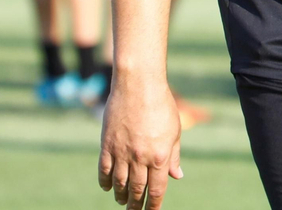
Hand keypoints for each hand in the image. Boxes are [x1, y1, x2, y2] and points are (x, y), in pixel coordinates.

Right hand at [99, 74, 182, 208]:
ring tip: (123, 201)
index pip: (157, 189)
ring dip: (121, 195)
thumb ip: (173, 156)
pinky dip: (106, 182)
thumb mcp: (174, 131)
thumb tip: (177, 176)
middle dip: (136, 205)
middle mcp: (140, 158)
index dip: (154, 205)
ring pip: (119, 183)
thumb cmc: (161, 104)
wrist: (138, 85)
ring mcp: (121, 152)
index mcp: (159, 156)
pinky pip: (104, 169)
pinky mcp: (107, 144)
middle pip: (137, 190)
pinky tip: (108, 187)